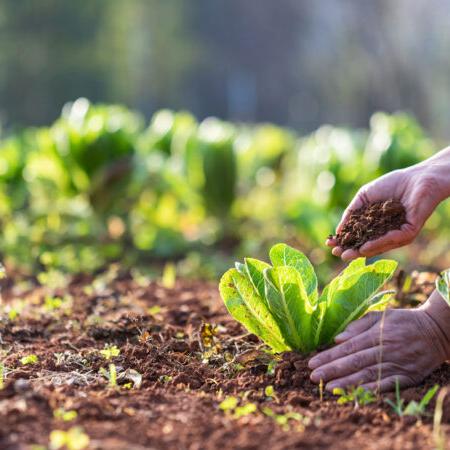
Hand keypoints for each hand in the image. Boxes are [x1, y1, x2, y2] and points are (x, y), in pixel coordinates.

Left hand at [308, 291, 449, 391]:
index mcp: (377, 333)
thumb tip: (338, 339)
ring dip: (347, 383)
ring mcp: (398, 364)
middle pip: (355, 362)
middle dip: (332, 370)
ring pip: (369, 375)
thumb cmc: (403, 320)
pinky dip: (371, 390)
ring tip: (328, 388)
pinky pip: (387, 385)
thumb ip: (359, 326)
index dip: (329, 356)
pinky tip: (356, 394)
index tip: (312, 363)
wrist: (437, 330)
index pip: (348, 347)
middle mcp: (386, 349)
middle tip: (313, 377)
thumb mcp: (381, 315)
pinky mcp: (409, 376)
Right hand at [327, 150, 449, 260]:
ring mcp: (397, 234)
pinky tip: (364, 247)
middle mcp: (385, 232)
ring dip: (361, 251)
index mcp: (374, 224)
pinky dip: (377, 244)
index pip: (356, 235)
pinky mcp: (409, 232)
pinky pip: (391, 240)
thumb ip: (351, 212)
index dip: (342, 240)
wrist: (418, 177)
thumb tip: (338, 230)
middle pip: (365, 245)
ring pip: (377, 246)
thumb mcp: (364, 197)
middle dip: (350, 250)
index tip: (329, 243)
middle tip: (337, 253)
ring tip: (347, 254)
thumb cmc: (392, 184)